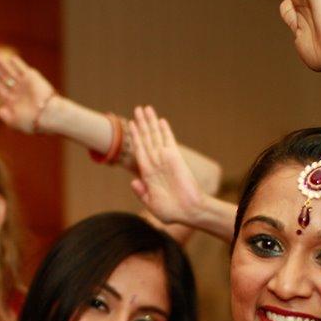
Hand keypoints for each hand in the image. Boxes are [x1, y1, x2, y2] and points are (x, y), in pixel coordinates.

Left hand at [0, 52, 55, 133]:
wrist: (47, 115)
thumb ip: (3, 115)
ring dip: (1, 64)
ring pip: (10, 71)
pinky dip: (16, 63)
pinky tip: (9, 58)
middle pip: (3, 78)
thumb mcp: (12, 121)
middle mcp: (17, 91)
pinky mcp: (32, 77)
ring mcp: (24, 83)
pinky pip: (22, 68)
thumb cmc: (31, 121)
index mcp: (11, 101)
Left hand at [129, 106, 205, 225]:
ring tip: (145, 108)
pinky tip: (160, 120)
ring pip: (155, 136)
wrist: (189, 211)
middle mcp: (156, 163)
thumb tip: (133, 182)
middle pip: (147, 139)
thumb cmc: (172, 212)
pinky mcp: (176, 158)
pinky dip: (164, 130)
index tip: (131, 125)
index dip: (135, 137)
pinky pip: (169, 141)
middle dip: (141, 124)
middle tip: (137, 109)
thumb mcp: (151, 204)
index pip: (140, 150)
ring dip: (150, 122)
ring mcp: (166, 159)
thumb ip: (142, 193)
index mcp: (148, 174)